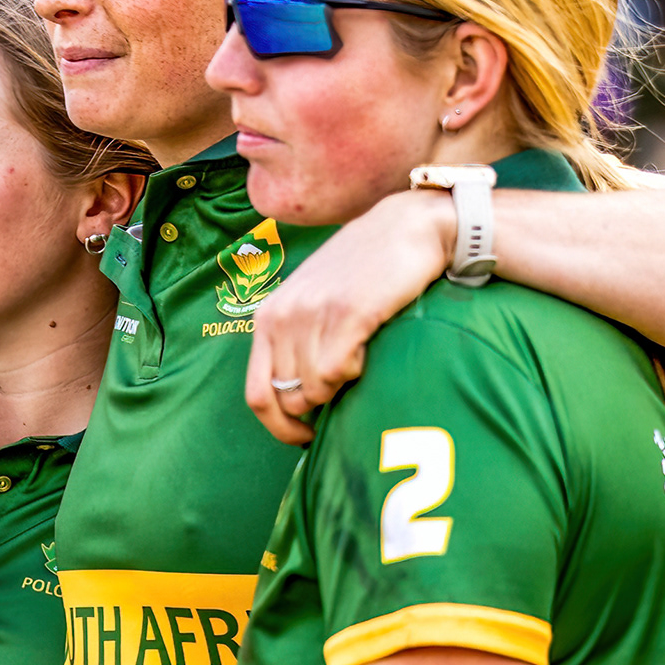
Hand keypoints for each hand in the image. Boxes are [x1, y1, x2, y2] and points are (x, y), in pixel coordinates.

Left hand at [246, 189, 452, 444]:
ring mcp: (311, 315)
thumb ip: (296, 340)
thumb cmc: (365, 270)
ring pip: (313, 391)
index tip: (306, 437)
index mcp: (268, 316)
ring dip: (340, 387)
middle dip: (317, 409)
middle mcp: (281, 316)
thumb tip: (297, 400)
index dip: (279, 427)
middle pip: (287, 399)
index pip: (256, 394)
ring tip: (359, 354)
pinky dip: (355, 374)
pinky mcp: (345, 314)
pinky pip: (336, 373)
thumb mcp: (314, 300)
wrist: (408, 227)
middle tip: (345, 390)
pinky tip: (366, 349)